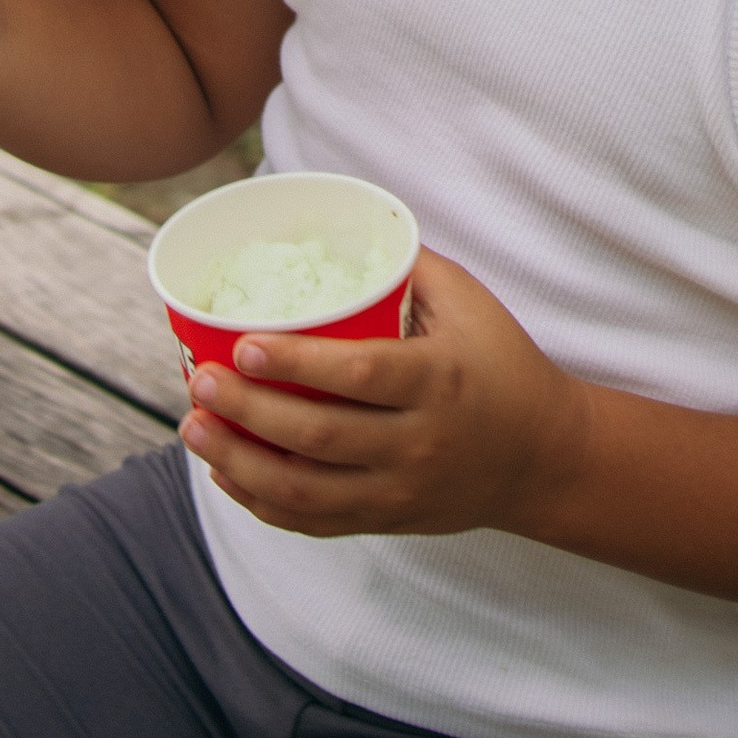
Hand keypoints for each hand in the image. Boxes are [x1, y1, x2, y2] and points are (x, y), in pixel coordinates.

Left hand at [182, 251, 588, 539]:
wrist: (544, 457)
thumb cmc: (503, 363)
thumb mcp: (470, 302)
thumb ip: (409, 263)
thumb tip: (346, 215)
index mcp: (437, 381)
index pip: (358, 376)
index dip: (295, 363)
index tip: (242, 345)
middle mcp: (416, 443)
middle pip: (318, 437)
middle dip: (247, 413)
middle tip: (199, 383)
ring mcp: (399, 491)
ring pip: (305, 490)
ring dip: (239, 462)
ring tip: (193, 429)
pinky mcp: (387, 520)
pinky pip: (313, 522)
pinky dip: (261, 502)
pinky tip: (225, 473)